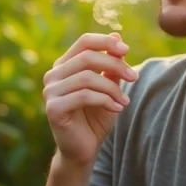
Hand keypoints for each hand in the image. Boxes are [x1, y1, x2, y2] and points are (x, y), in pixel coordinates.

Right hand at [42, 32, 138, 167]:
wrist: (84, 150)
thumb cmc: (95, 117)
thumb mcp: (108, 87)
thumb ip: (111, 65)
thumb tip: (117, 36)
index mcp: (64, 65)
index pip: (84, 42)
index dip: (106, 42)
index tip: (127, 50)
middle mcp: (53, 75)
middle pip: (87, 57)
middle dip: (115, 65)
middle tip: (134, 77)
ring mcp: (50, 91)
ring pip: (87, 77)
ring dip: (112, 88)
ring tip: (125, 101)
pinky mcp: (53, 108)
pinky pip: (84, 95)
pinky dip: (105, 100)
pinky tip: (117, 109)